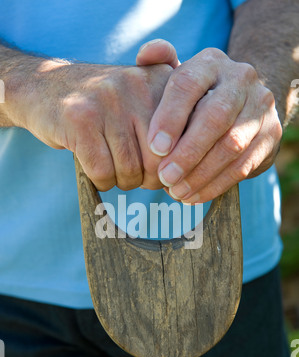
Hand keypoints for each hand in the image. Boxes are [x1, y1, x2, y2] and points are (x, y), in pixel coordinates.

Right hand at [13, 59, 171, 190]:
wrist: (44, 86)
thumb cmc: (105, 107)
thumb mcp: (143, 98)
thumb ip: (177, 120)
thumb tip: (193, 172)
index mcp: (163, 81)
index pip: (185, 141)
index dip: (173, 167)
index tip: (162, 174)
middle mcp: (138, 85)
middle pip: (158, 161)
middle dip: (148, 180)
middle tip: (135, 176)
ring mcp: (108, 100)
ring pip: (130, 170)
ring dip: (122, 182)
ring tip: (113, 170)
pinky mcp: (80, 119)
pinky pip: (103, 171)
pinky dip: (101, 181)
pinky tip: (96, 170)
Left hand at [138, 45, 281, 202]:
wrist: (243, 105)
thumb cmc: (198, 96)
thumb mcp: (180, 78)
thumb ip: (160, 65)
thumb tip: (145, 54)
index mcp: (211, 63)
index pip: (188, 84)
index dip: (170, 117)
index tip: (154, 147)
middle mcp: (241, 79)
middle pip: (214, 117)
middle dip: (187, 152)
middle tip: (164, 177)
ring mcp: (260, 108)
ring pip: (231, 144)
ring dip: (200, 174)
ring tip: (176, 192)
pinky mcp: (270, 135)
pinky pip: (243, 165)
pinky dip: (216, 184)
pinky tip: (193, 196)